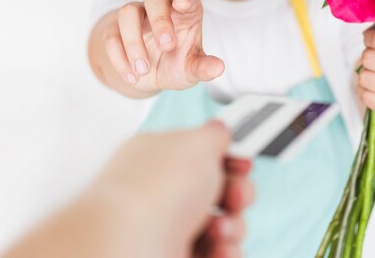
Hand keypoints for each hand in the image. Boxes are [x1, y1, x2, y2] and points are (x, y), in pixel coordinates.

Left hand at [90, 122, 253, 257]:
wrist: (131, 245)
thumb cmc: (155, 191)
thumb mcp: (197, 143)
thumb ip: (215, 133)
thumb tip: (221, 129)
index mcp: (159, 156)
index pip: (201, 153)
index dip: (228, 157)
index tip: (243, 160)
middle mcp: (161, 192)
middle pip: (217, 191)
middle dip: (237, 193)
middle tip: (235, 196)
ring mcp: (167, 228)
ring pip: (221, 224)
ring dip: (233, 226)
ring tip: (219, 229)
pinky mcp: (176, 254)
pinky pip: (216, 251)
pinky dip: (224, 251)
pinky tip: (219, 248)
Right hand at [102, 0, 223, 92]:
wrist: (147, 75)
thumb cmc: (176, 63)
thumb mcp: (191, 69)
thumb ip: (203, 67)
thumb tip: (219, 68)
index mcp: (183, 12)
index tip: (184, 5)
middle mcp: (159, 9)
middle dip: (160, 20)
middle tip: (167, 46)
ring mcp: (136, 17)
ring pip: (128, 12)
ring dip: (134, 41)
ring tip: (144, 69)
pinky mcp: (115, 30)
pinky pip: (111, 36)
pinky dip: (119, 57)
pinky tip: (133, 77)